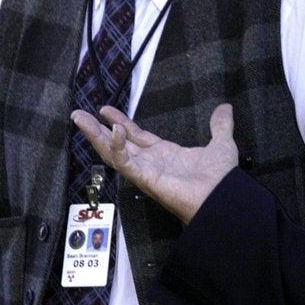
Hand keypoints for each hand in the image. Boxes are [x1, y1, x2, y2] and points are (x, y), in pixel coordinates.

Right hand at [70, 104, 237, 223]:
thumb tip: (225, 108)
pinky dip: (117, 147)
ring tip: (80, 119)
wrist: (224, 196)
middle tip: (79, 115)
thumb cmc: (221, 178)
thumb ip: (220, 125)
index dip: (120, 122)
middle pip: (116, 144)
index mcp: (164, 155)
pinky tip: (114, 130)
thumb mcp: (221, 143)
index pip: (135, 136)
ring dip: (95, 136)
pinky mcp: (145, 179)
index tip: (105, 110)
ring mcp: (145, 171)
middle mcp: (151, 163)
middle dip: (96, 130)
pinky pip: (125, 162)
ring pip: (112, 153)